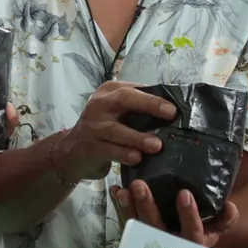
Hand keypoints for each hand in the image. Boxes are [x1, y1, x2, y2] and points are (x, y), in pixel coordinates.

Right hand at [49, 82, 177, 183]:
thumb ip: (138, 108)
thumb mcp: (117, 112)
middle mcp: (99, 104)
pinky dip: (124, 154)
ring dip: (138, 137)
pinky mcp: (89, 146)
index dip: (155, 97)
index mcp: (109, 91)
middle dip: (149, 105)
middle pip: (124, 99)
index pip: (134, 89)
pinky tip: (137, 158)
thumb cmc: (104, 129)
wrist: (72, 151)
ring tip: (156, 145)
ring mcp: (92, 125)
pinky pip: (109, 150)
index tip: (174, 108)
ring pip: (116, 129)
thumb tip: (173, 112)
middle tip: (170, 114)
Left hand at [113, 180, 234, 247]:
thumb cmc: (202, 232)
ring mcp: (153, 241)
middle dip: (148, 207)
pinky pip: (129, 221)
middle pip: (157, 228)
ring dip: (132, 206)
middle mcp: (171, 244)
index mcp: (194, 243)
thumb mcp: (216, 228)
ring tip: (127, 187)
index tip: (184, 193)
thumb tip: (230, 207)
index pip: (192, 231)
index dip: (188, 214)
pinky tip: (118, 191)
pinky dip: (123, 207)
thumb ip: (224, 219)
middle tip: (141, 186)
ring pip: (139, 225)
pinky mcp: (140, 235)